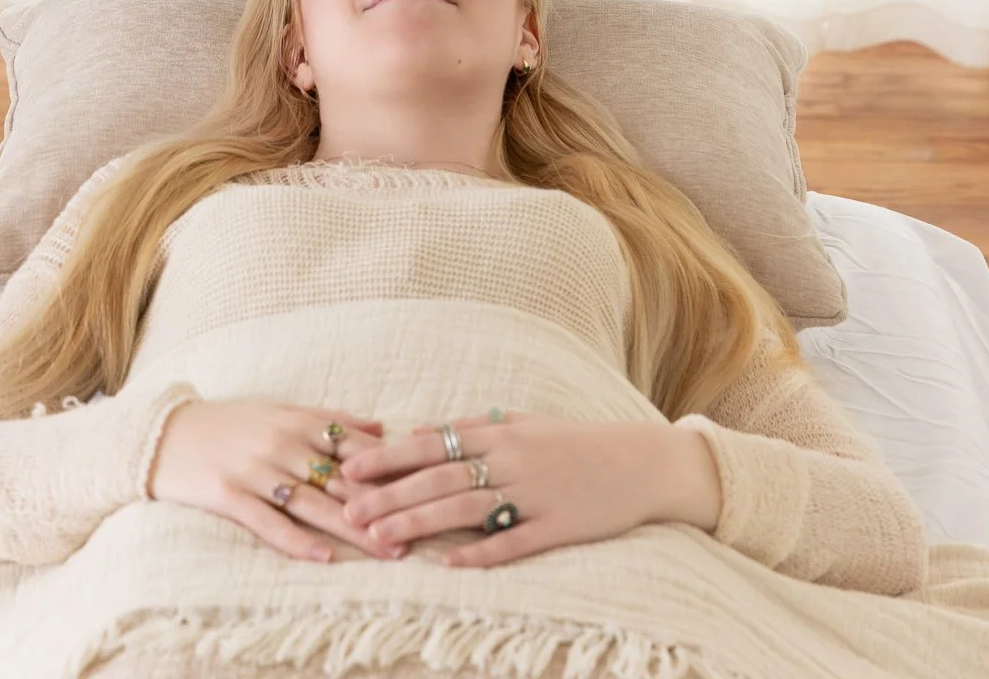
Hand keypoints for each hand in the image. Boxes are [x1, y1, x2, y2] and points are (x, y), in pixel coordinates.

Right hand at [148, 399, 395, 563]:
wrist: (165, 432)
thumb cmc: (230, 421)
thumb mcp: (280, 409)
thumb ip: (329, 418)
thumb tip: (379, 424)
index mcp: (297, 420)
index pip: (353, 445)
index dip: (388, 467)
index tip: (421, 485)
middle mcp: (280, 443)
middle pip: (338, 479)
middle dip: (378, 505)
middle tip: (413, 530)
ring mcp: (254, 470)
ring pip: (311, 502)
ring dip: (349, 528)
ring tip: (383, 549)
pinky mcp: (228, 495)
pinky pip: (268, 522)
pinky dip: (296, 541)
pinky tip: (324, 557)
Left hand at [335, 414, 721, 565]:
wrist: (640, 461)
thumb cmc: (575, 443)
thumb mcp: (524, 423)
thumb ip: (476, 428)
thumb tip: (425, 433)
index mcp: (499, 433)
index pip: (431, 444)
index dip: (387, 457)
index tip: (348, 469)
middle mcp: (511, 459)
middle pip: (439, 478)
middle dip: (389, 494)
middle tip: (348, 511)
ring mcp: (534, 493)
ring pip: (466, 509)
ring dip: (419, 523)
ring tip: (381, 538)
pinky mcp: (559, 526)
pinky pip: (513, 541)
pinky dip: (481, 553)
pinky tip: (449, 565)